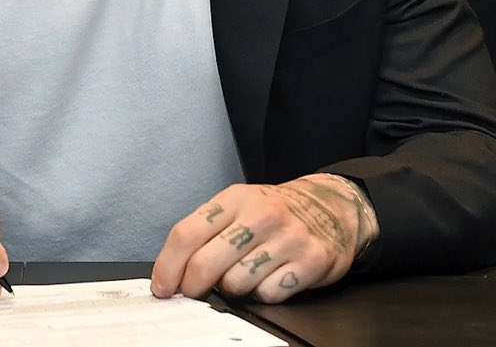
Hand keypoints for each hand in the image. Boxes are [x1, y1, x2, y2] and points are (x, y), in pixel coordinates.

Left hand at [150, 174, 377, 303]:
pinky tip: (272, 278)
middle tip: (194, 291)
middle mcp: (262, 215)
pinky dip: (264, 294)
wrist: (333, 206)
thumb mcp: (239, 206)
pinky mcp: (312, 261)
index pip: (186, 234)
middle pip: (206, 264)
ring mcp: (288, 238)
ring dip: (234, 289)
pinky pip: (269, 295)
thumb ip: (207, 232)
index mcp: (236, 199)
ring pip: (236, 284)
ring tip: (245, 275)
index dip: (168, 267)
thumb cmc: (275, 212)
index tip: (162, 287)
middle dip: (193, 286)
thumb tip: (172, 272)